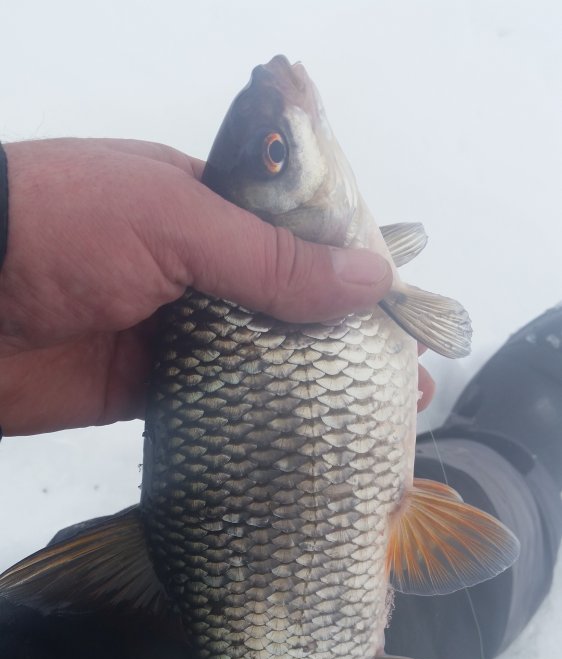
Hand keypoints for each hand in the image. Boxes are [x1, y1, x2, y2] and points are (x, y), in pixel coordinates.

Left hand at [0, 138, 431, 434]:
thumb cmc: (53, 228)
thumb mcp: (173, 221)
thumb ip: (270, 258)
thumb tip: (367, 278)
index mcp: (201, 206)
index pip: (298, 236)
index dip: (353, 273)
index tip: (404, 312)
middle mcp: (191, 267)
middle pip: (286, 305)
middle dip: (343, 339)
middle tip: (403, 377)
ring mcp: (169, 331)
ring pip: (258, 360)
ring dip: (310, 386)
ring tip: (374, 414)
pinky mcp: (144, 389)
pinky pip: (214, 406)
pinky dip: (257, 421)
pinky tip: (303, 440)